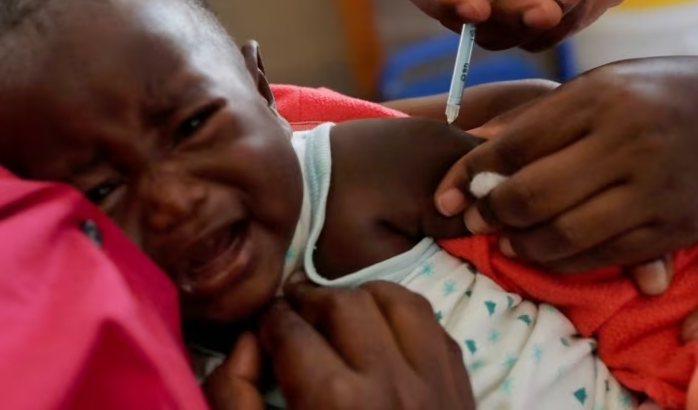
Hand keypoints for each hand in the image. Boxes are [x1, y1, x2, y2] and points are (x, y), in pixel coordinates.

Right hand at [206, 278, 474, 409]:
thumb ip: (235, 398)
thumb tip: (244, 345)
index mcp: (334, 401)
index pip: (288, 329)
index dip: (266, 321)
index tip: (261, 329)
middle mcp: (390, 382)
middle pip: (341, 303)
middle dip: (307, 303)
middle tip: (292, 318)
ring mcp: (435, 383)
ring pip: (395, 299)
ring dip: (358, 298)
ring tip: (336, 317)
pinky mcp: (461, 389)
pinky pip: (432, 324)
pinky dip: (403, 315)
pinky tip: (381, 332)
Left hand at [434, 56, 697, 274]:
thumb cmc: (666, 91)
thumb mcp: (603, 82)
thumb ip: (540, 118)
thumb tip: (475, 151)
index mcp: (597, 98)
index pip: (512, 146)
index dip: (467, 176)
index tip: (446, 197)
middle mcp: (622, 143)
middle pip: (530, 196)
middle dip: (490, 216)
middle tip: (475, 221)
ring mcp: (651, 190)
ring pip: (562, 236)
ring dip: (521, 246)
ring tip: (507, 241)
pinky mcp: (673, 228)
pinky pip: (601, 258)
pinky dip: (563, 263)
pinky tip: (546, 253)